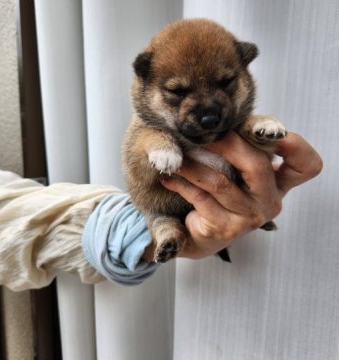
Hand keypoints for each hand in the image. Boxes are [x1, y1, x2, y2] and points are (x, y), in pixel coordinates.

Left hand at [160, 132, 321, 258]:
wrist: (202, 232)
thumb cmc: (221, 193)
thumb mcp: (235, 168)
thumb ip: (241, 147)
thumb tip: (222, 122)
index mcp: (279, 182)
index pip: (305, 165)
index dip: (295, 145)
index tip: (265, 130)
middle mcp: (270, 201)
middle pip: (257, 164)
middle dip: (224, 143)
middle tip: (199, 134)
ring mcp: (250, 218)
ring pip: (220, 182)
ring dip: (192, 165)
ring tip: (174, 156)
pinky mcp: (227, 229)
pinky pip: (201, 198)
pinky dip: (181, 184)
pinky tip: (168, 177)